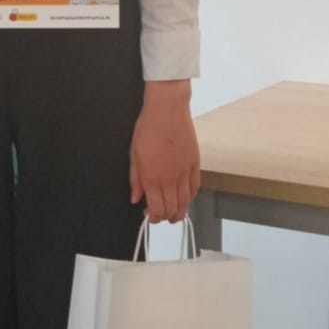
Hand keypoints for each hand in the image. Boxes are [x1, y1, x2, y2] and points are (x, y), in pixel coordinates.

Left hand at [129, 82, 200, 223]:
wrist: (167, 110)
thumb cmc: (148, 128)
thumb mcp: (134, 155)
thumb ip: (135, 180)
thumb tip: (136, 198)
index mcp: (152, 177)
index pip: (157, 209)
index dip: (153, 217)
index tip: (149, 215)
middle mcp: (170, 178)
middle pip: (172, 209)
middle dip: (165, 217)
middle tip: (160, 215)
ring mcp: (184, 172)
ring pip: (185, 202)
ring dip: (179, 211)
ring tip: (173, 213)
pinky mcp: (195, 164)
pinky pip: (195, 188)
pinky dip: (190, 198)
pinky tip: (185, 199)